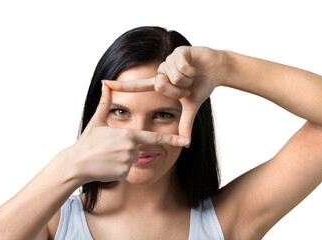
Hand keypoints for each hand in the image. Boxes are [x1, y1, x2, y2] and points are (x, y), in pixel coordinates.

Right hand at [64, 83, 188, 183]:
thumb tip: (105, 84)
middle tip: (110, 150)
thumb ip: (105, 104)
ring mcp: (128, 161)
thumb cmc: (87, 142)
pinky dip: (118, 169)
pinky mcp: (124, 173)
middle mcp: (131, 148)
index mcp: (128, 134)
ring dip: (122, 160)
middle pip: (138, 149)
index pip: (154, 136)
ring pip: (132, 160)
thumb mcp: (97, 122)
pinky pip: (126, 171)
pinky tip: (107, 166)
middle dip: (127, 150)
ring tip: (107, 157)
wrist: (76, 163)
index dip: (171, 139)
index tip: (186, 140)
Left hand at [104, 46, 227, 140]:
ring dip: (185, 81)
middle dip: (177, 90)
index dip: (121, 86)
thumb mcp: (191, 106)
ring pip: (171, 77)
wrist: (217, 69)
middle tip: (187, 87)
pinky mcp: (178, 51)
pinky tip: (195, 68)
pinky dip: (191, 71)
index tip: (104, 84)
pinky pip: (180, 66)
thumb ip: (185, 123)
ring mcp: (168, 60)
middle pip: (160, 86)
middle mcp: (161, 71)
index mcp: (160, 83)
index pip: (138, 87)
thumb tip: (187, 143)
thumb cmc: (201, 85)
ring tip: (192, 76)